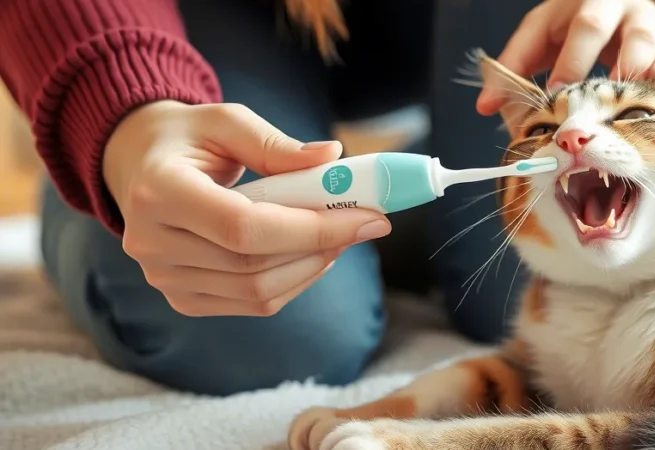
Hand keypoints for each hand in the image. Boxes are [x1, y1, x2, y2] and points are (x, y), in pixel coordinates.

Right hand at [103, 100, 390, 316]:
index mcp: (158, 191)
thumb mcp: (227, 121)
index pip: (243, 227)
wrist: (139, 165)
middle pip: (254, 266)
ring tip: (340, 235)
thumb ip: (278, 145)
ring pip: (258, 293)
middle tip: (365, 223)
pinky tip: (311, 254)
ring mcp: (162, 277)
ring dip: (313, 266)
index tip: (369, 218)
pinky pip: (251, 303)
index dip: (312, 228)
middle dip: (322, 246)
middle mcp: (151, 243)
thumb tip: (333, 160)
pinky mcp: (181, 298)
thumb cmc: (188, 138)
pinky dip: (293, 282)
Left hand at [477, 0, 654, 114]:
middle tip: (604, 108)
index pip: (585, 28)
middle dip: (619, 72)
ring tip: (633, 114)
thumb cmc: (571, 28)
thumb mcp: (541, 36)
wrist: (618, 8)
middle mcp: (629, 13)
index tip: (558, 96)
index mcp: (592, 4)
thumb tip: (485, 106)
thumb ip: (514, 67)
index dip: (573, 62)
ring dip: (648, 85)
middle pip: (632, 37)